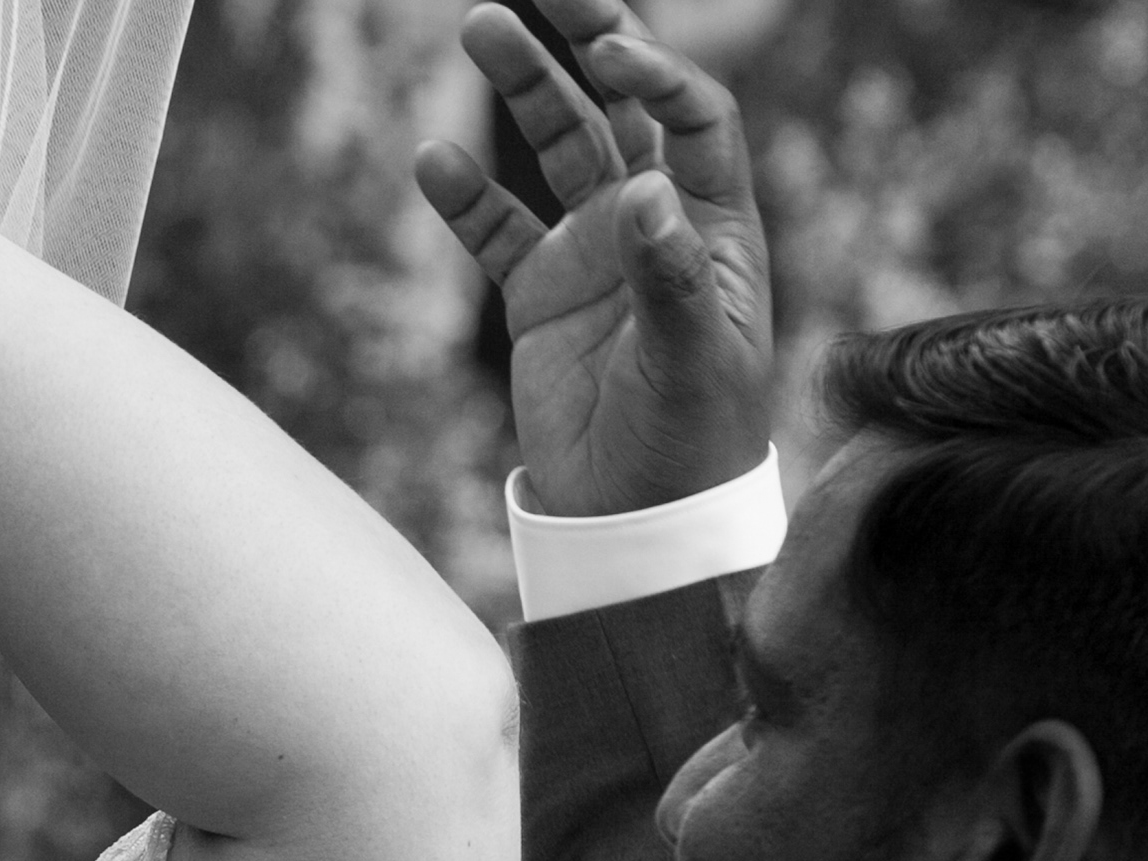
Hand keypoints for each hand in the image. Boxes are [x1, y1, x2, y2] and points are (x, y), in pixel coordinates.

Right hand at [414, 0, 772, 518]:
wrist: (634, 524)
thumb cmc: (690, 446)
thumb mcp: (692, 362)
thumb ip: (668, 276)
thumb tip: (645, 189)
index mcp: (714, 230)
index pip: (696, 121)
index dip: (662, 76)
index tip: (614, 57)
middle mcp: (654, 225)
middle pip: (622, 106)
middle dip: (591, 40)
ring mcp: (592, 254)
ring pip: (553, 148)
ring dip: (521, 89)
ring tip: (480, 26)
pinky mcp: (539, 294)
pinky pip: (495, 227)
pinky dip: (464, 195)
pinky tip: (433, 161)